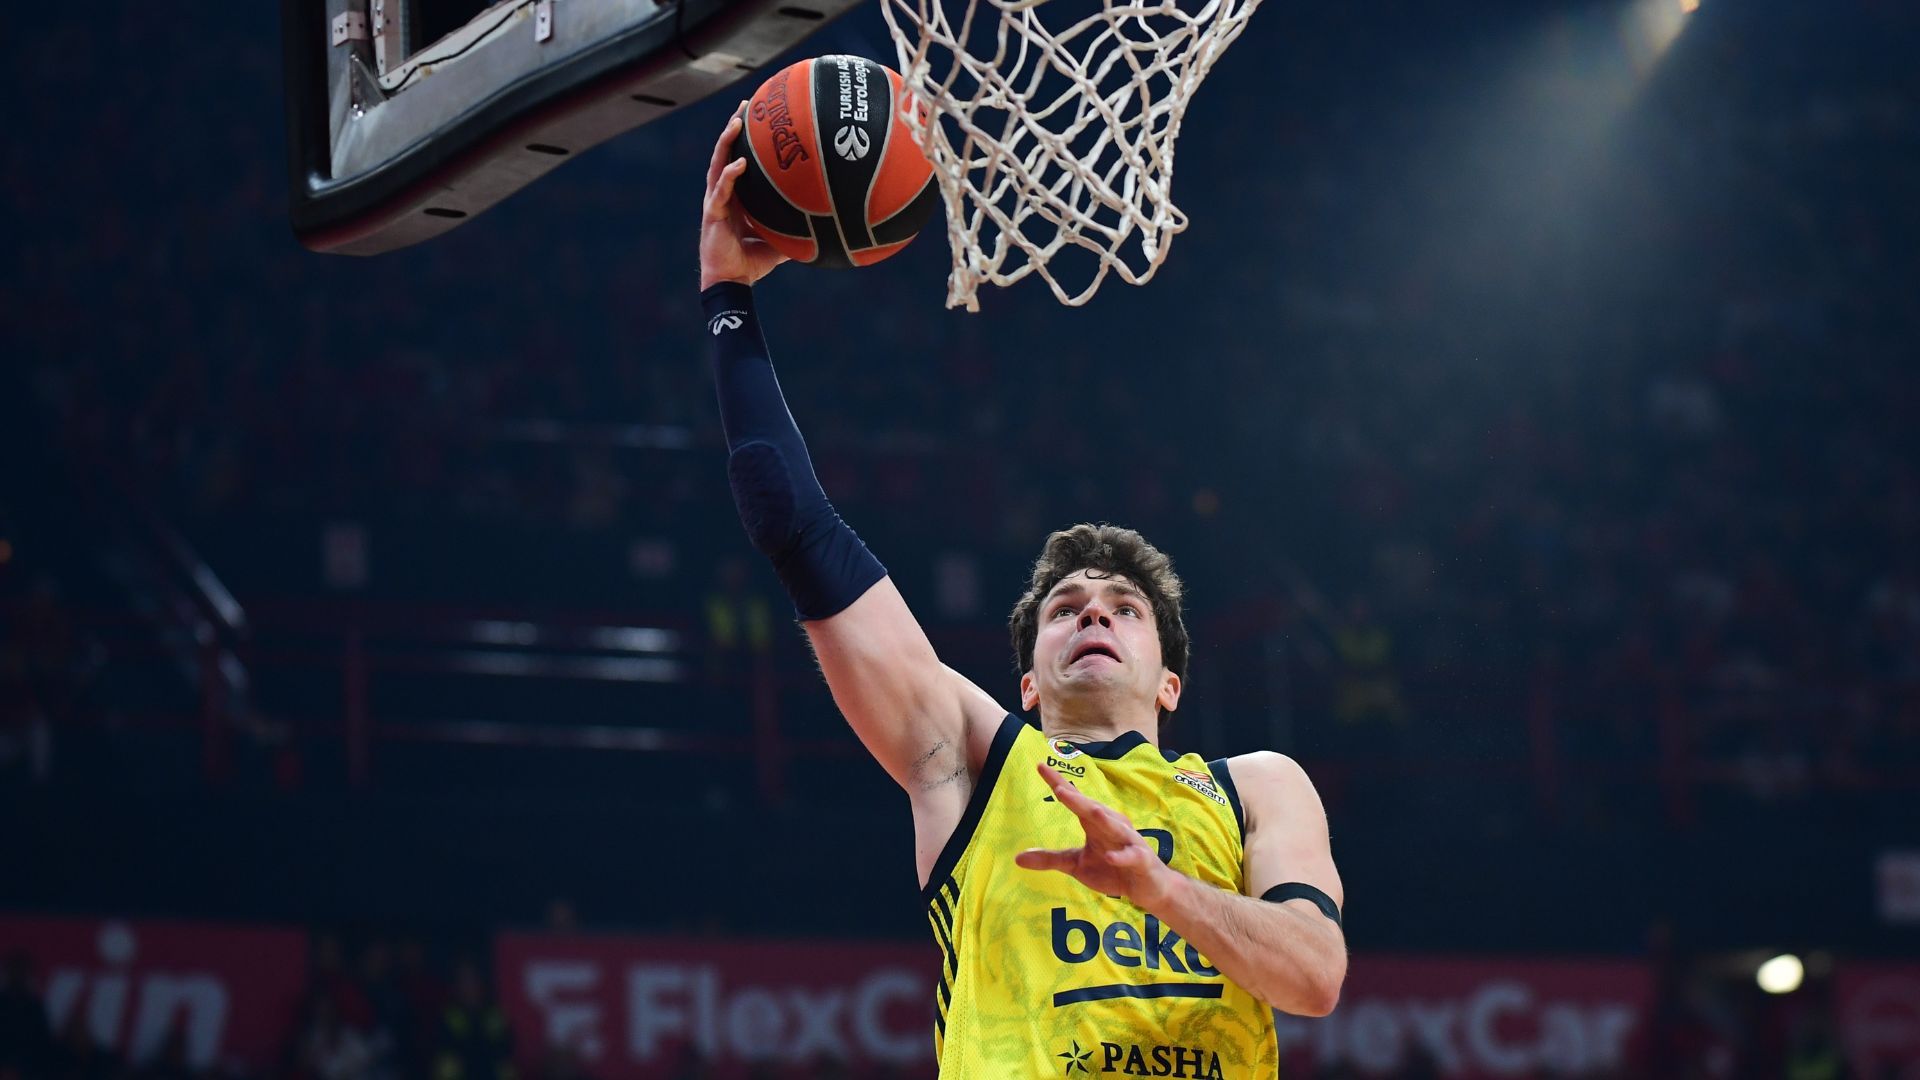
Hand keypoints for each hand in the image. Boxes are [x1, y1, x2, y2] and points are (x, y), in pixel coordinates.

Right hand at [700, 106, 789, 290]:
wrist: (733, 282)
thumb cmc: (752, 262)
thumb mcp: (780, 239)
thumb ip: (795, 225)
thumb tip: (827, 222)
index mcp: (736, 196)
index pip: (738, 159)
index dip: (744, 139)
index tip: (757, 116)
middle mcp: (723, 193)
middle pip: (725, 153)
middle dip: (734, 127)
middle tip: (746, 105)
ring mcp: (716, 202)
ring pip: (718, 164)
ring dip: (727, 142)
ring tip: (737, 123)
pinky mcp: (713, 214)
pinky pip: (722, 191)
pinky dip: (730, 176)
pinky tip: (740, 164)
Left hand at [1015, 762, 1177, 910]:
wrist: (1148, 888)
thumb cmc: (1113, 869)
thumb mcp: (1076, 865)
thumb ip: (1050, 859)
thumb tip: (1017, 858)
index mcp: (1095, 823)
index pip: (1074, 799)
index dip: (1058, 783)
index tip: (1040, 766)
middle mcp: (1112, 826)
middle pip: (1092, 809)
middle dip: (1077, 799)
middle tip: (1059, 788)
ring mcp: (1129, 842)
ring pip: (1115, 826)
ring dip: (1103, 818)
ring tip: (1091, 810)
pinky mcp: (1142, 859)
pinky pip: (1132, 855)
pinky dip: (1121, 855)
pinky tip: (1110, 856)